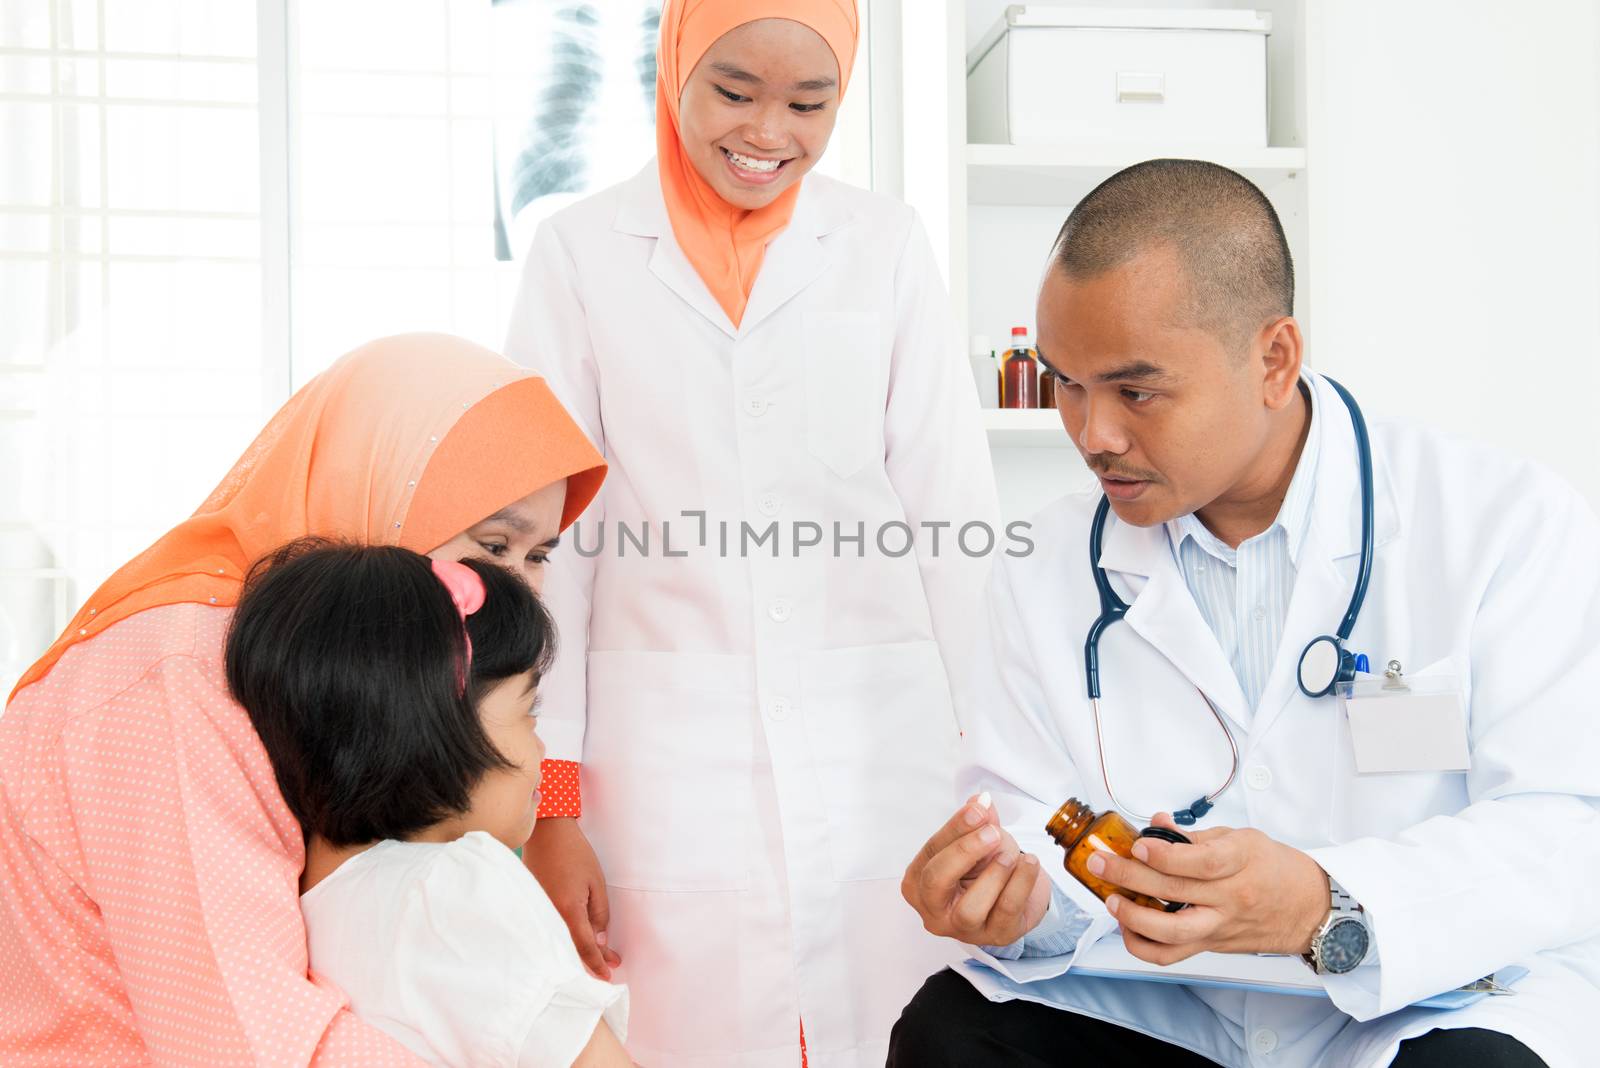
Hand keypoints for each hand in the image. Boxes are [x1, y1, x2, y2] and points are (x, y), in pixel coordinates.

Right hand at [523, 817, 622, 979]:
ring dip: (576, 952)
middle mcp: (549, 916)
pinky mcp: (532, 907)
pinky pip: (549, 931)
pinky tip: (573, 942)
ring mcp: (538, 912)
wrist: (547, 833)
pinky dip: (562, 940)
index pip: (585, 947)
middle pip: (570, 950)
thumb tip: (599, 940)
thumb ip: (599, 914)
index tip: (609, 974)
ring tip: (596, 957)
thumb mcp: (597, 883)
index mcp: (568, 910)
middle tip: (609, 965)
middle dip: (590, 961)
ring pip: (558, 943)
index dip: (598, 963)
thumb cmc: (575, 854)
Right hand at [901, 794, 1051, 947]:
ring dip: (994, 875)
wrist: (1019, 889)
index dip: (955, 828)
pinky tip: (1029, 863)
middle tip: (991, 833)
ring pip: (969, 908)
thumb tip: (980, 802)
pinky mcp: (996, 937)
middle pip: (936, 882)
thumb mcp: (978, 839)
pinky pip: (1006, 911)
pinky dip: (1020, 883)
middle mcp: (934, 910)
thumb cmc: (987, 865)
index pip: (930, 852)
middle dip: (964, 852)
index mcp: (918, 882)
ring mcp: (963, 929)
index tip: (977, 809)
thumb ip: (976, 822)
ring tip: (1010, 854)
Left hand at [1089, 813, 1329, 964]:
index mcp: (1240, 862)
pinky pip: (1173, 954)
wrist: (1309, 908)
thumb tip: (1156, 826)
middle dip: (1129, 876)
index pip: (1200, 862)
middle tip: (1100, 863)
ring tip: (1111, 900)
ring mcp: (1220, 925)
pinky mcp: (1213, 945)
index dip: (1164, 855)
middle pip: (1175, 891)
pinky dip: (1144, 946)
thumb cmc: (1276, 868)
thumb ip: (1195, 836)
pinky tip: (1127, 927)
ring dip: (1133, 917)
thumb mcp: (1242, 838)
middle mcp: (1230, 898)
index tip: (1137, 845)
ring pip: (1172, 932)